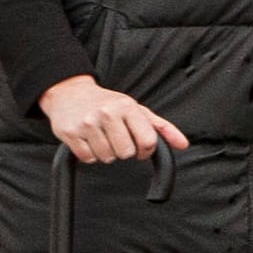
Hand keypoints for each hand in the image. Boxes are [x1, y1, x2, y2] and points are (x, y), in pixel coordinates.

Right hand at [36, 75, 186, 168]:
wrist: (69, 93)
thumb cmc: (107, 103)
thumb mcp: (137, 110)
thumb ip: (162, 127)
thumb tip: (183, 144)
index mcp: (127, 107)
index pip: (147, 141)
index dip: (146, 151)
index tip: (141, 149)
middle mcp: (107, 113)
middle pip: (126, 153)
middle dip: (124, 151)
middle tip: (117, 139)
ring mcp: (87, 123)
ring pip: (107, 158)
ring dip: (107, 153)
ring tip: (102, 138)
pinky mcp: (70, 133)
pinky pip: (88, 158)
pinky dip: (90, 155)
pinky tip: (89, 141)